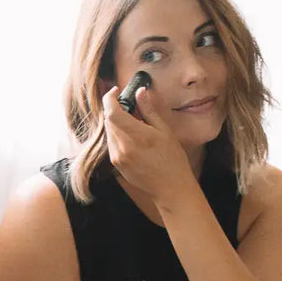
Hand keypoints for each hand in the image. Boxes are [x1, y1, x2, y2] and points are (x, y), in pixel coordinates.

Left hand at [102, 85, 193, 209]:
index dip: (110, 98)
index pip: (112, 111)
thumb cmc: (172, 160)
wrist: (171, 189)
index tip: (116, 91)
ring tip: (135, 123)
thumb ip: (149, 110)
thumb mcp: (164, 131)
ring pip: (109, 132)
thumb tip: (140, 92)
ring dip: (116, 123)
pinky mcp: (116, 165)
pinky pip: (112, 144)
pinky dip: (118, 135)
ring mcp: (117, 157)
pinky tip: (133, 138)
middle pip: (108, 121)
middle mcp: (122, 147)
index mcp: (135, 136)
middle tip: (129, 105)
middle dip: (115, 109)